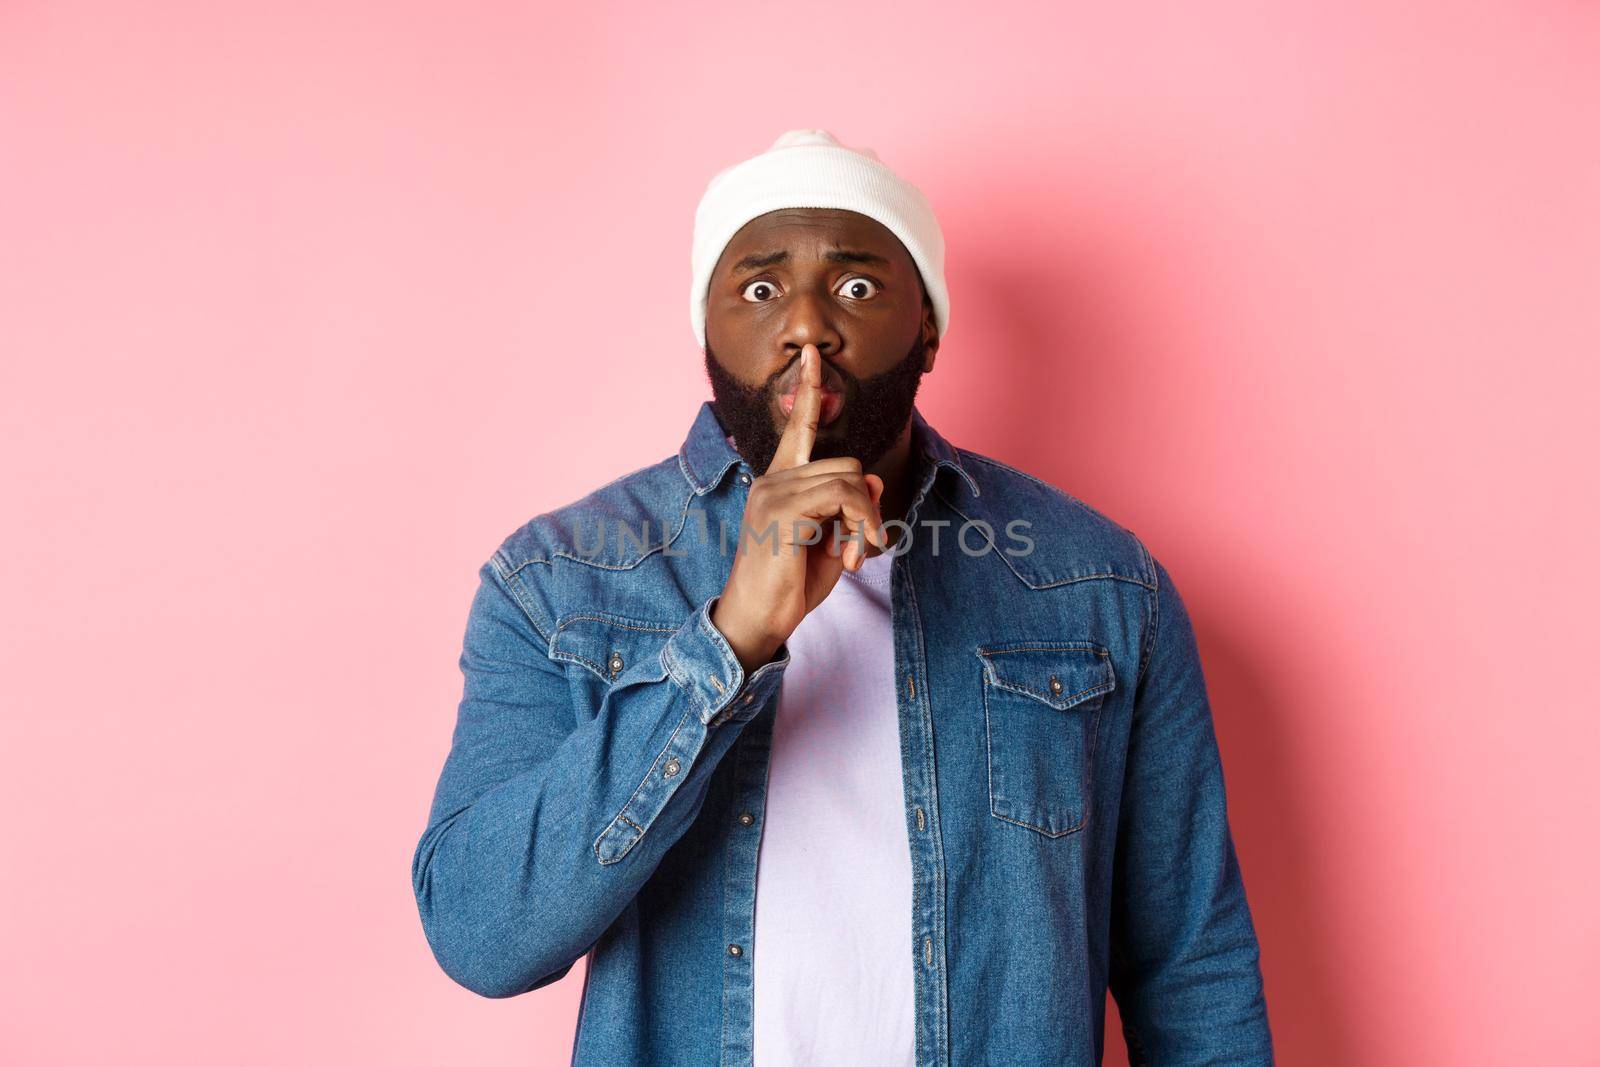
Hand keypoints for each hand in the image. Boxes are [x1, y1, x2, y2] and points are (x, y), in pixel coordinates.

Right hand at [710, 343, 886, 674]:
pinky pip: (843, 496)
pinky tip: (847, 558)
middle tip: (861, 549)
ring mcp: (774, 492)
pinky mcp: (783, 510)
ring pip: (850, 478)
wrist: (755, 620)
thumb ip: (848, 509)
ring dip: (866, 520)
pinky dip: (859, 525)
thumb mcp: (828, 543)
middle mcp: (772, 480)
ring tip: (855, 555)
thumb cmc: (787, 587)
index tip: (813, 355)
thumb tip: (870, 475)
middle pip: (846, 465)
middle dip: (867, 508)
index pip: (797, 428)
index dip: (809, 391)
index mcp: (778, 482)